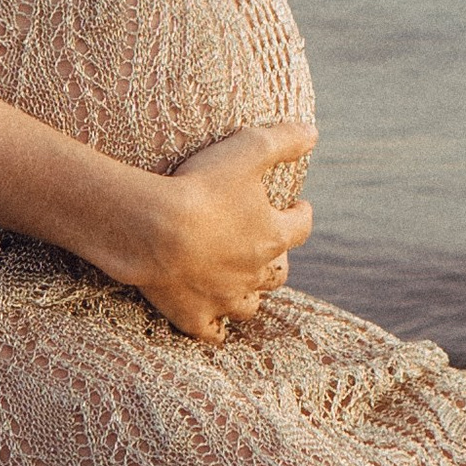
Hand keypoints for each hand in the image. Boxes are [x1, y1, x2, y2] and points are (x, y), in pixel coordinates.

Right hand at [114, 123, 313, 344]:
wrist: (152, 229)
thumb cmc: (201, 187)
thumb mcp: (247, 149)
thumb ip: (284, 140)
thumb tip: (313, 132)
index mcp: (272, 235)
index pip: (301, 226)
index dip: (301, 214)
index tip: (299, 205)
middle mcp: (255, 273)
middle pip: (278, 272)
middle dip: (278, 259)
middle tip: (270, 247)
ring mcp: (224, 299)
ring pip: (250, 305)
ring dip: (251, 294)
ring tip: (244, 283)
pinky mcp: (194, 316)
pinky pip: (213, 333)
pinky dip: (217, 329)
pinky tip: (216, 326)